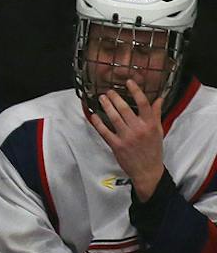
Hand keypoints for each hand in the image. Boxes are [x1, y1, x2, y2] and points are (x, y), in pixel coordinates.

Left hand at [88, 82, 166, 198]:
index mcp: (150, 125)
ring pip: (114, 117)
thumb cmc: (153, 150)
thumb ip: (156, 114)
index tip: (129, 82)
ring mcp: (127, 138)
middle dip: (115, 97)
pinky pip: (104, 131)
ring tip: (101, 98)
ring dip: (106, 106)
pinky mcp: (117, 145)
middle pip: (125, 109)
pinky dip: (98, 122)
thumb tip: (158, 99)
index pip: (144, 104)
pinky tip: (93, 115)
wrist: (148, 171)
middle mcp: (139, 129)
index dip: (135, 91)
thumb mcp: (158, 131)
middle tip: (109, 91)